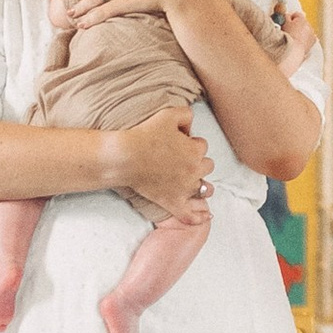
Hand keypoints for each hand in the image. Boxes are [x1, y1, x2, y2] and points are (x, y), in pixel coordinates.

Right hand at [107, 102, 208, 216]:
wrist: (125, 156)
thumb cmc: (145, 135)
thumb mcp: (169, 114)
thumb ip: (186, 114)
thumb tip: (190, 126)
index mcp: (195, 151)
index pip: (202, 145)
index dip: (190, 143)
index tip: (177, 143)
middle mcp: (194, 170)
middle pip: (207, 166)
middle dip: (197, 161)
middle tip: (180, 159)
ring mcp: (184, 188)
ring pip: (204, 188)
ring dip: (201, 183)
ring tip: (195, 181)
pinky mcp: (172, 201)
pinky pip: (189, 214)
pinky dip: (197, 217)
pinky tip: (204, 218)